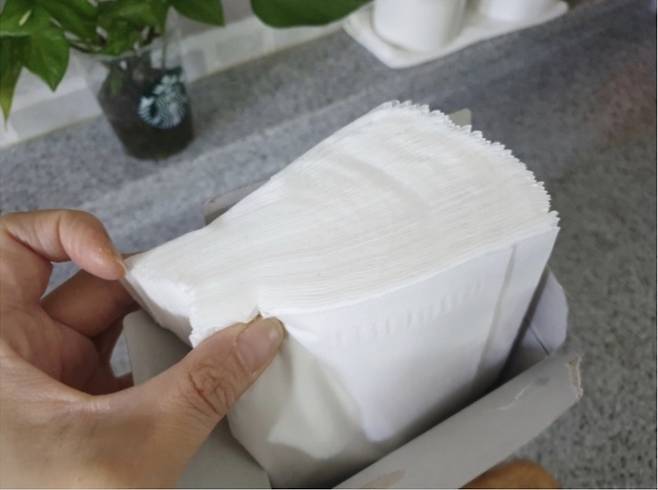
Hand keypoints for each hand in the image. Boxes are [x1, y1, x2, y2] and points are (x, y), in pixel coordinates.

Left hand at [0, 210, 283, 487]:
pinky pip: (126, 365)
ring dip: (163, 331)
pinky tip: (201, 374)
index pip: (11, 247)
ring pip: (113, 328)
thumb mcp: (133, 446)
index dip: (64, 234)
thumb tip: (262, 335)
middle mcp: (18, 355)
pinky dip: (164, 366)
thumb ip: (204, 385)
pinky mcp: (79, 410)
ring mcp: (51, 383)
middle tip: (200, 298)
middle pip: (85, 286)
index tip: (116, 263)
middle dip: (147, 289)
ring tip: (213, 332)